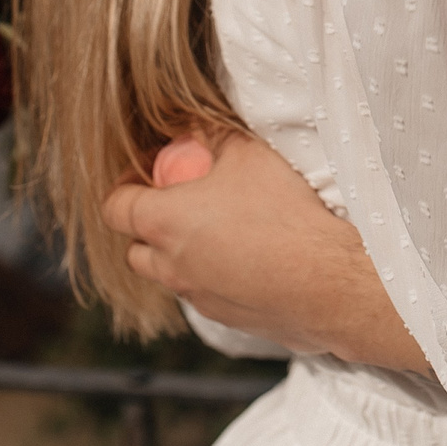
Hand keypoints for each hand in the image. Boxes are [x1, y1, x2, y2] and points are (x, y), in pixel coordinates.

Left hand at [102, 130, 425, 371]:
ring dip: (181, 251)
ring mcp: (199, 298)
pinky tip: (251, 255)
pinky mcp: (227, 319)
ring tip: (221, 226)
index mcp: (163, 224)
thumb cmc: (285, 213)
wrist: (332, 282)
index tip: (151, 170)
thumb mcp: (247, 152)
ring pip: (171, 273)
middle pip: (136, 246)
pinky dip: (214, 274)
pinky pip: (205, 292)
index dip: (125, 184)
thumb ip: (210, 135)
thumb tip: (193, 126)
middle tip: (183, 198)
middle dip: (150, 222)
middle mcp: (171, 267)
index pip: (114, 207)